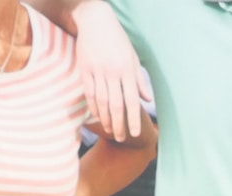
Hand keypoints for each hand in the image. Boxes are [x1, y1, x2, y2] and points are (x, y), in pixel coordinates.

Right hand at [71, 0, 149, 141]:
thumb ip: (138, 80)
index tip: (134, 134)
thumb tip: (147, 100)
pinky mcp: (84, 69)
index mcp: (127, 70)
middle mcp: (112, 72)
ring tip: (110, 131)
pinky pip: (89, 93)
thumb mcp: (132, 58)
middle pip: (116, 105)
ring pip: (101, 102)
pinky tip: (98, 117)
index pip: (131, 101)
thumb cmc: (118, 41)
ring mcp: (97, 71)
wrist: (96, 21)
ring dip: (106, 119)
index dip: (133, 119)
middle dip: (119, 124)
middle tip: (121, 139)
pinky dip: (93, 107)